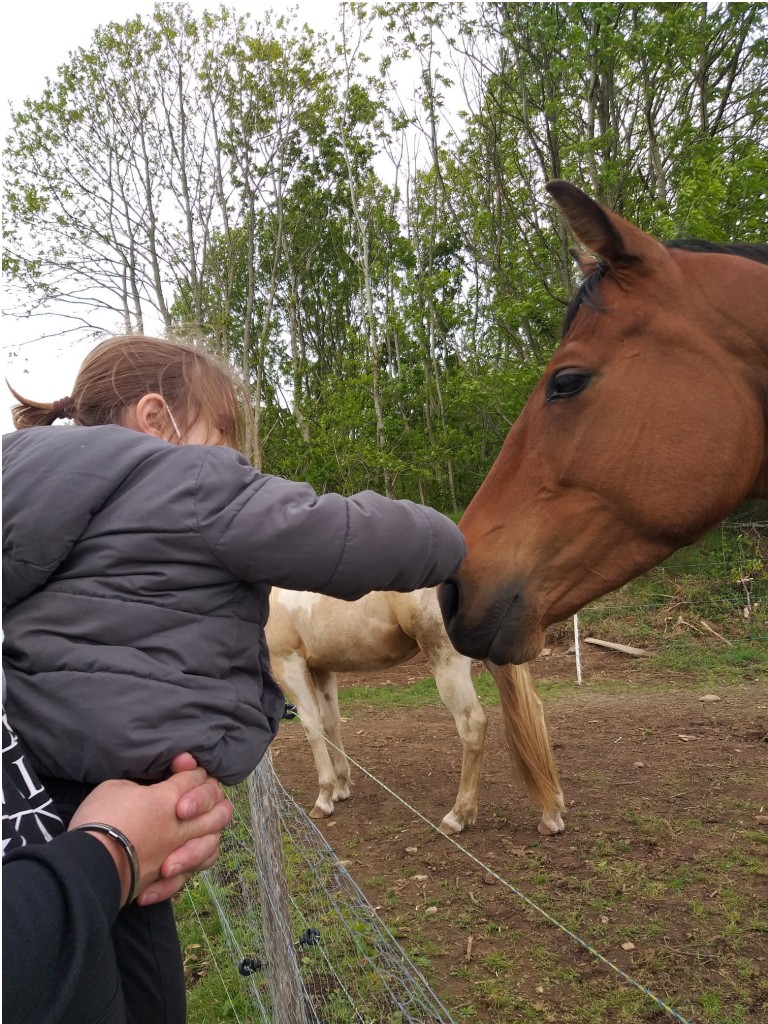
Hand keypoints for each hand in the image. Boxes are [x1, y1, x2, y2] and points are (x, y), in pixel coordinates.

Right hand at [69, 756, 232, 906]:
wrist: (88, 865)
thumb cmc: (100, 820)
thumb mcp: (115, 787)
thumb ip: (140, 786)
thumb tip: (146, 793)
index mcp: (170, 799)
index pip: (196, 778)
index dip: (191, 769)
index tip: (180, 765)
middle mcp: (181, 827)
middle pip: (219, 811)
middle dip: (213, 800)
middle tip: (193, 798)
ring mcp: (177, 854)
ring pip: (212, 845)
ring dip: (208, 837)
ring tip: (192, 834)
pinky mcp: (166, 880)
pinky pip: (187, 877)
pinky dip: (180, 874)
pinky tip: (168, 868)